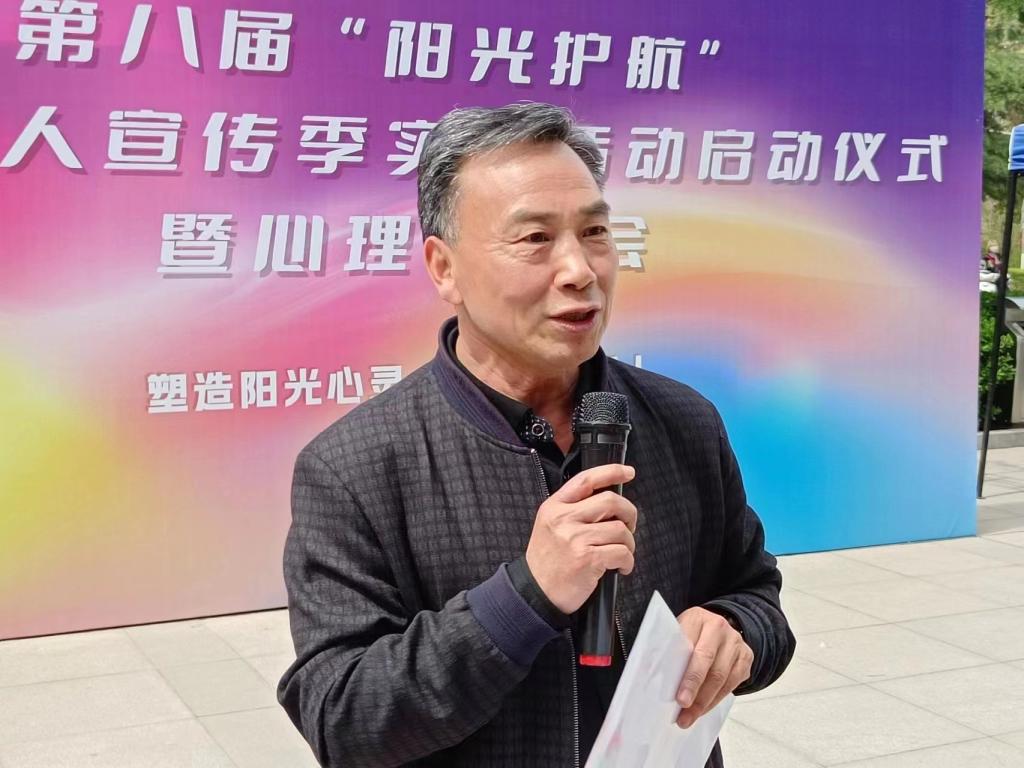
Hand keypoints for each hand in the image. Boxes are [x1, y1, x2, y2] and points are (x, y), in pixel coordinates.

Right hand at [525, 464, 637, 613]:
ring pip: (620, 529)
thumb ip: (573, 510)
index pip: (586, 480)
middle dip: (629, 513)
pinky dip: (627, 561)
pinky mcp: (587, 559)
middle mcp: (564, 519)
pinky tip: (620, 567)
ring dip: (628, 543)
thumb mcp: (550, 525)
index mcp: (554, 506)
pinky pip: (622, 552)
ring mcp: (575, 538)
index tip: (628, 472)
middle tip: (629, 526)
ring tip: (621, 553)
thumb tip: (610, 502)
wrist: (535, 592)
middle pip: (610, 501)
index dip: (611, 472)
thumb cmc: (547, 561)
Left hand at [675, 607, 752, 728]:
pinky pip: (732, 684)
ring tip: (689, 717)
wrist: (718, 628)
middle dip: (695, 690)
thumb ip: (667, 649)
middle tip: (683, 710)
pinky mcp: (746, 657)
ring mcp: (735, 642)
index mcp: (697, 618)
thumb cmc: (690, 634)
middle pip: (708, 663)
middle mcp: (719, 627)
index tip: (677, 697)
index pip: (690, 646)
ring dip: (704, 702)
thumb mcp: (677, 633)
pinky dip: (716, 700)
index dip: (685, 674)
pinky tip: (703, 709)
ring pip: (722, 677)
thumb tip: (648, 675)